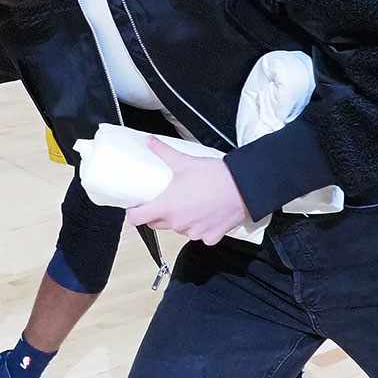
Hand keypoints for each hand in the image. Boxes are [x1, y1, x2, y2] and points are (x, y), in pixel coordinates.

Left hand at [124, 139, 249, 245]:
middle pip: (157, 224)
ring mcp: (194, 232)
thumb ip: (163, 152)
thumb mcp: (184, 162)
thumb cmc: (213, 176)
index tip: (136, 207)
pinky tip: (206, 215)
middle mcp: (178, 224)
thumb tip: (149, 141)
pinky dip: (201, 228)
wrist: (243, 187)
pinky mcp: (210, 237)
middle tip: (165, 201)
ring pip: (179, 230)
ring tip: (189, 205)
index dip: (133, 213)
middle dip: (157, 215)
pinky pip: (200, 235)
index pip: (137, 219)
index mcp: (166, 207)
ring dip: (180, 221)